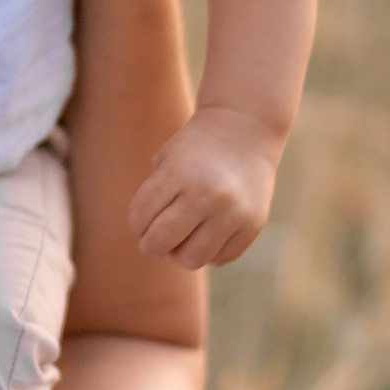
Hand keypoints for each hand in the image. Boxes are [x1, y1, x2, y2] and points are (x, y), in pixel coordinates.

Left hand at [128, 105, 279, 268]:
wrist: (245, 129)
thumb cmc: (195, 150)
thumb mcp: (166, 160)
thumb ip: (152, 199)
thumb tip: (151, 244)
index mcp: (177, 173)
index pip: (139, 218)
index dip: (137, 223)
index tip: (143, 218)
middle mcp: (206, 194)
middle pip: (161, 243)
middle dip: (151, 244)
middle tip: (157, 236)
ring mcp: (233, 212)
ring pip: (192, 260)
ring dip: (181, 252)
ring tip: (185, 235)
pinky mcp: (253, 225)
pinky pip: (220, 259)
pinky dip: (210, 251)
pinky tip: (210, 231)